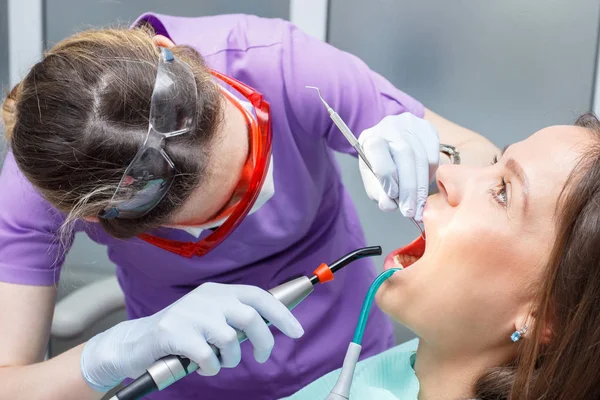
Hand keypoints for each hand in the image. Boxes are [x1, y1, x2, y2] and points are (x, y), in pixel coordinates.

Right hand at [80, 282, 303, 391]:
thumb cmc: (182, 332)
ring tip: (220, 362)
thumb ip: (236, 315)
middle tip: (262, 357)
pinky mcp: (175, 333)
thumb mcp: (211, 315)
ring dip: (231, 358)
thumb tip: (273, 324)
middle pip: (250, 317)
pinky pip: (208, 355)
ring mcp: (190, 314)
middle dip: (263, 341)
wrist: (137, 341)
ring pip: (230, 338)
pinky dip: (212, 367)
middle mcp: (206, 297)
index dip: (281, 314)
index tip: (297, 331)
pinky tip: (204, 367)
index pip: (258, 296)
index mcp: (218, 291)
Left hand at [358, 113, 439, 219]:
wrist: (392, 143)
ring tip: (419, 205)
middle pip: (404, 155)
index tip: (393, 196)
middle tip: (411, 211)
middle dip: (409, 187)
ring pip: (422, 157)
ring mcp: (411, 124)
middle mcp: (390, 126)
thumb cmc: (380, 164)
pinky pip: (434, 154)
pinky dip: (430, 174)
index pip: (377, 149)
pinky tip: (424, 185)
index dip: (386, 174)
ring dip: (421, 185)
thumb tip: (388, 205)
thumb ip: (378, 192)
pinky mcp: (428, 128)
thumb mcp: (373, 179)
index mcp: (370, 137)